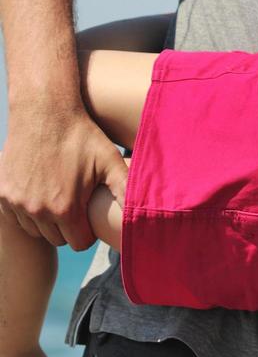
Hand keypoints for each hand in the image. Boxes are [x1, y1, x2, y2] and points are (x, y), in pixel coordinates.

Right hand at [0, 103, 124, 248]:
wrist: (44, 113)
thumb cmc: (82, 137)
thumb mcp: (110, 162)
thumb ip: (126, 190)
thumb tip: (145, 215)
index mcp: (65, 209)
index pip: (80, 243)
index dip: (89, 233)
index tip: (91, 217)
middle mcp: (37, 210)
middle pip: (57, 239)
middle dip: (69, 228)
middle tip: (77, 205)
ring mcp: (15, 202)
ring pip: (35, 230)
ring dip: (47, 221)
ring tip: (60, 197)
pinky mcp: (2, 193)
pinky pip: (16, 217)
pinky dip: (27, 211)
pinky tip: (41, 194)